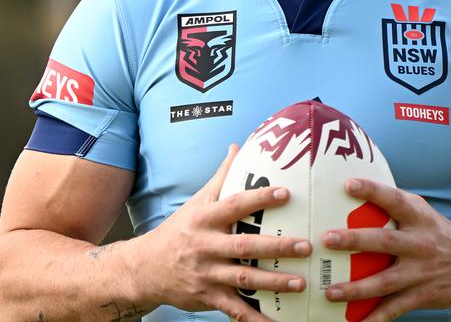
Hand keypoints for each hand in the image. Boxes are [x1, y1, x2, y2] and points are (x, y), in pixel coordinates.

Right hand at [129, 144, 312, 321]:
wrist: (144, 269)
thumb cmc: (179, 230)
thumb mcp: (197, 201)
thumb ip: (222, 176)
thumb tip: (239, 145)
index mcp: (205, 218)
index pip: (235, 204)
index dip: (259, 198)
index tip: (286, 193)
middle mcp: (205, 246)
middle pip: (244, 246)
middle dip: (276, 247)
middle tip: (306, 245)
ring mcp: (206, 274)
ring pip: (243, 279)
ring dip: (273, 282)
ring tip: (301, 284)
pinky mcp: (207, 297)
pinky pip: (234, 309)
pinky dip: (254, 318)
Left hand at [320, 178, 450, 321]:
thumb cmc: (440, 236)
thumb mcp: (425, 215)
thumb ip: (398, 207)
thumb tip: (359, 191)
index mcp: (419, 218)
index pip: (394, 200)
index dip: (372, 190)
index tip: (349, 185)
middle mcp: (420, 244)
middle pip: (384, 241)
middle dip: (354, 240)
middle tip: (327, 239)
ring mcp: (421, 272)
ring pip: (385, 281)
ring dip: (355, 288)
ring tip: (330, 292)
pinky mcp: (422, 295)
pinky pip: (395, 308)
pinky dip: (376, 317)